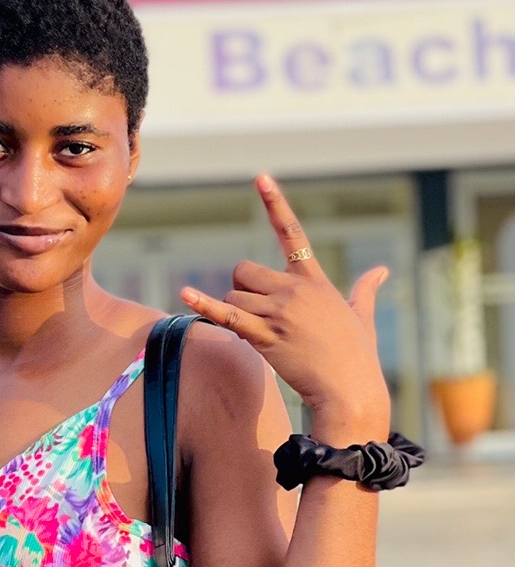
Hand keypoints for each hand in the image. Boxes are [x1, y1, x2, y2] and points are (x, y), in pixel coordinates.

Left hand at [179, 175, 390, 441]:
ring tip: (258, 335)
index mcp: (314, 280)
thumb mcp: (361, 315)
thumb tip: (382, 271)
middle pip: (244, 271)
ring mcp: (278, 312)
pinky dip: (203, 305)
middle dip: (241, 290)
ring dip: (234, 314)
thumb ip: (366, 289)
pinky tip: (185, 293)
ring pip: (232, 296)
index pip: (292, 233)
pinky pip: (225, 315)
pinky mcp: (264, 335)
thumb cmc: (356, 355)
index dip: (275, 203)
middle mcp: (294, 289)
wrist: (349, 388)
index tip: (261, 178)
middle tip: (255, 313)